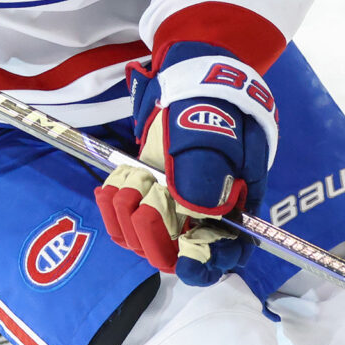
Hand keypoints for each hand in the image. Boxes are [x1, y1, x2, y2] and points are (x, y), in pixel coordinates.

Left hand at [94, 47, 277, 283]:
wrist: (190, 78)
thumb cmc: (212, 106)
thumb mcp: (215, 135)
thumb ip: (207, 175)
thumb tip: (198, 213)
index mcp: (232, 208)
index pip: (223, 256)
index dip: (204, 266)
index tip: (184, 262)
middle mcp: (201, 216)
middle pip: (176, 255)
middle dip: (155, 233)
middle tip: (148, 195)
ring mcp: (171, 208)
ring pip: (143, 240)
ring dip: (130, 213)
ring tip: (135, 177)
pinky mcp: (145, 197)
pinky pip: (122, 221)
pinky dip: (113, 206)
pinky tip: (112, 186)